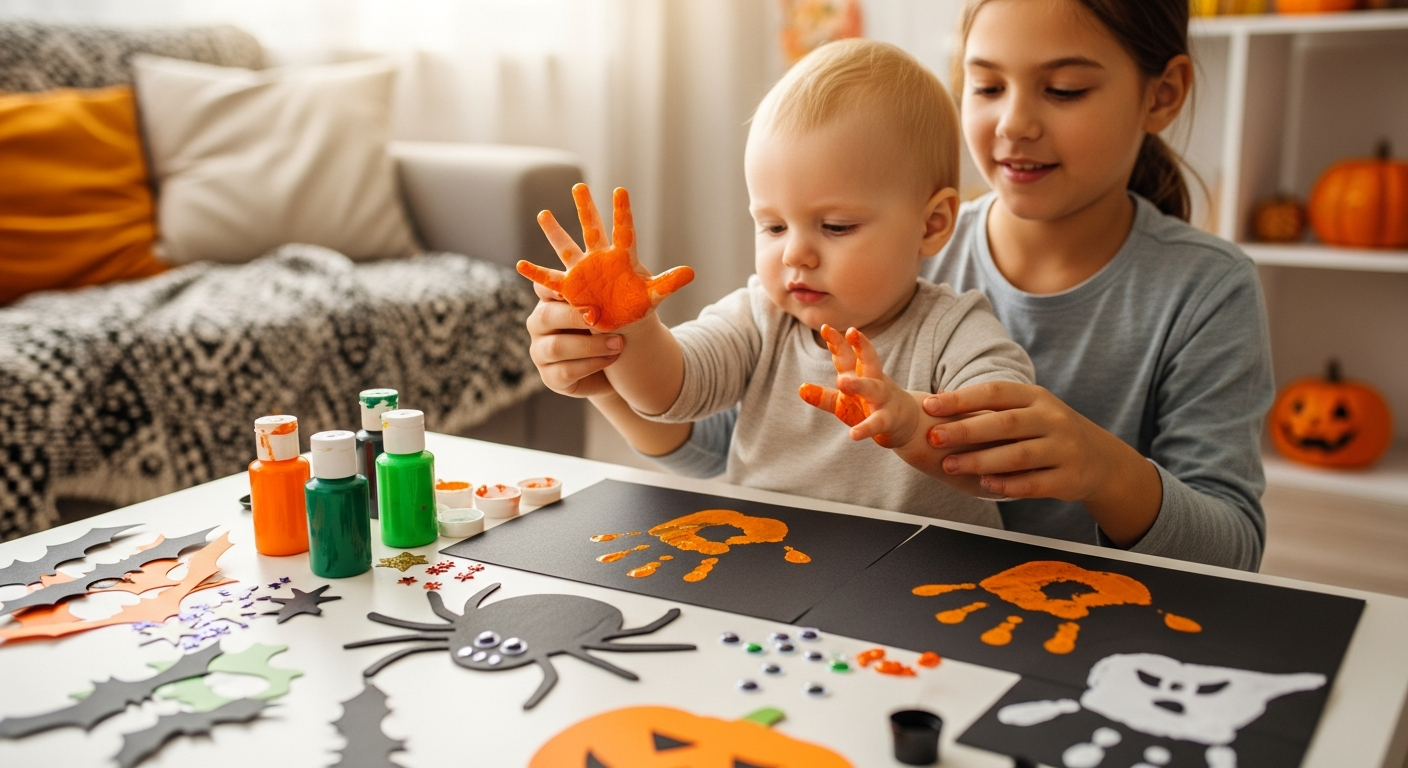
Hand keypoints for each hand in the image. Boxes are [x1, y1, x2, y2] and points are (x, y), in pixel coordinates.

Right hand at [519, 184, 693, 332]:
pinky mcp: (571, 290)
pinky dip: (536, 274)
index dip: (622, 212)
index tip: (621, 190)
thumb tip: (691, 272)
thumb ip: (668, 283)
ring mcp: (583, 273)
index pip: (624, 231)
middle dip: (586, 209)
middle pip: (592, 230)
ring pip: (567, 249)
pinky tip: (520, 265)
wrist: (622, 324)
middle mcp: (600, 260)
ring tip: (544, 213)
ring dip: (556, 233)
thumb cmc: (637, 307)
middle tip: (580, 186)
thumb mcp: (653, 296)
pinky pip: (550, 281)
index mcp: (622, 258)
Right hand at [525, 281, 622, 398]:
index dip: (551, 285)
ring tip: (618, 344)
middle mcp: (539, 324)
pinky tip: (611, 359)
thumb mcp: (611, 307)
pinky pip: (565, 371)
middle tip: (602, 318)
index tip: (569, 284)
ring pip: (556, 347)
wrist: (616, 368)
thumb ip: (607, 290)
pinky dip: (591, 365)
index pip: (543, 287)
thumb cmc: (612, 328)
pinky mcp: (550, 377)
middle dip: (575, 317)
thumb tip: (625, 263)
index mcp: (550, 300)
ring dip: (590, 345)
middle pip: (546, 316)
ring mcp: (540, 352)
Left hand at [798, 325, 922, 448]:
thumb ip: (823, 396)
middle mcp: (873, 381)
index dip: (837, 341)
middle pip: (867, 361)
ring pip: (873, 388)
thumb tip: (800, 388)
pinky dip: (865, 428)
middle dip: (859, 346)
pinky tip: (853, 434)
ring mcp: (882, 399)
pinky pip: (877, 422)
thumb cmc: (870, 407)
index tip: (825, 327)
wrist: (907, 423)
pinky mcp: (888, 420)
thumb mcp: (844, 401)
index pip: (848, 354)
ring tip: (841, 382)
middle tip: (844, 333)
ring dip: (858, 383)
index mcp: (860, 375)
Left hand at [923, 382, 1161, 544]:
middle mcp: (1053, 419)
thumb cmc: (1048, 432)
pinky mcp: (1069, 478)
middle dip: (966, 430)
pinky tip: (985, 485)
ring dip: (981, 461)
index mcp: (1037, 397)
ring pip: (1018, 456)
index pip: (996, 392)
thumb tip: (938, 399)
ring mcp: (1064, 449)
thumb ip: (990, 408)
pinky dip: (1008, 485)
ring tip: (950, 465)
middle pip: (1005, 423)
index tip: (929, 405)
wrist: (1101, 460)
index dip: (962, 399)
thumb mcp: (1028, 411)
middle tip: (934, 438)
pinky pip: (1034, 483)